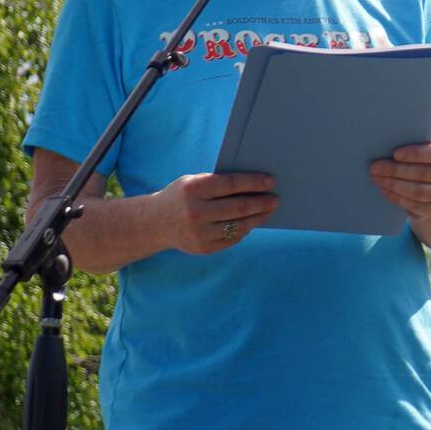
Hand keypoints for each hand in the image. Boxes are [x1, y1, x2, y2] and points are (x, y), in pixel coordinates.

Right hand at [153, 172, 278, 253]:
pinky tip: (251, 223)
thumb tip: (255, 185)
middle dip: (262, 203)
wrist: (155, 223)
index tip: (271, 181)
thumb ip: (218, 183)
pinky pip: (232, 239)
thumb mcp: (193, 183)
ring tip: (268, 211)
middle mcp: (196, 212)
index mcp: (193, 190)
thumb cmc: (182, 197)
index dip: (254, 183)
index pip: (231, 184)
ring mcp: (199, 233)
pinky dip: (244, 230)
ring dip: (258, 218)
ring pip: (239, 225)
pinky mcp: (203, 248)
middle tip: (276, 199)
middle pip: (239, 207)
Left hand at [371, 138, 430, 219]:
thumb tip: (385, 144)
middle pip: (423, 173)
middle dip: (395, 170)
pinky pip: (414, 204)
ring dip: (394, 185)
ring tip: (378, 179)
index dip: (416, 154)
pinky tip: (385, 190)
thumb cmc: (422, 159)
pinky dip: (397, 197)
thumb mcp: (422, 147)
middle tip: (375, 167)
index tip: (395, 154)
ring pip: (418, 191)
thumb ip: (410, 142)